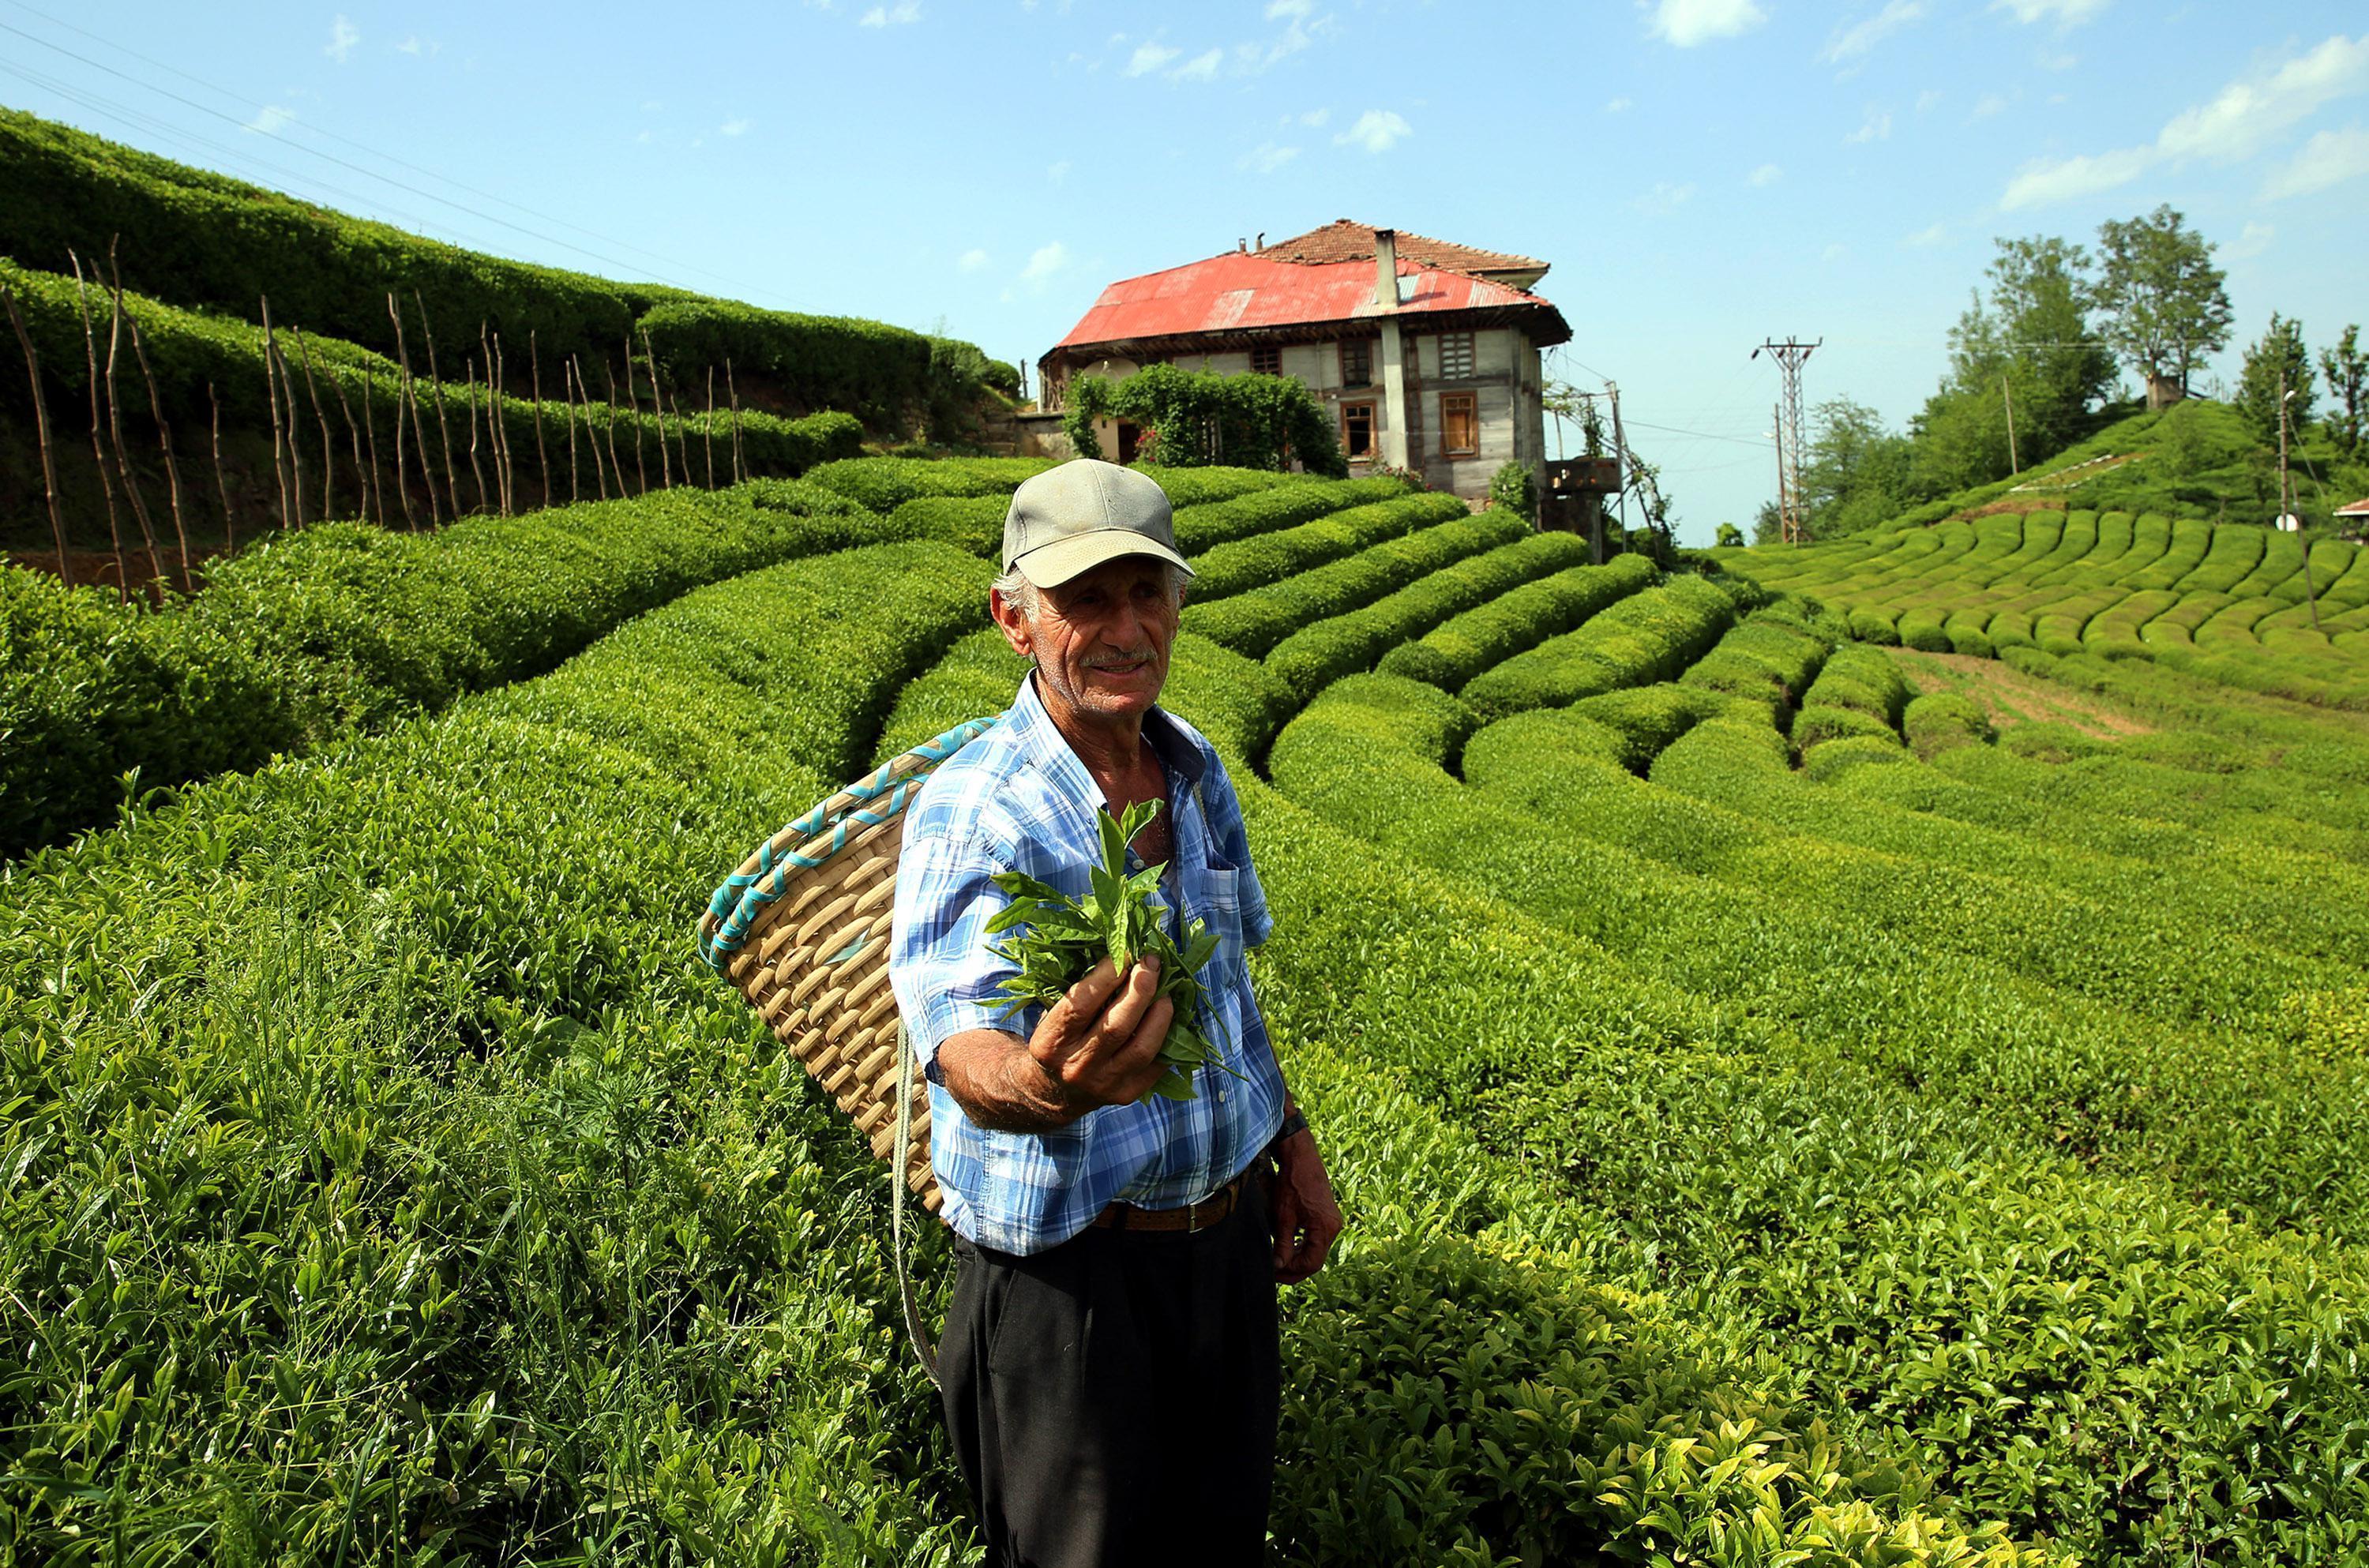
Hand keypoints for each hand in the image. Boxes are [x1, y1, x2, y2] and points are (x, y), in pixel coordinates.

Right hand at [1022, 954, 1174, 1118]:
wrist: (1052, 1092)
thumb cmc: (1056, 1040)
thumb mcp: (1051, 1015)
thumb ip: (1080, 991)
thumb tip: (1122, 955)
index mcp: (1050, 1043)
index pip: (1081, 1005)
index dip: (1107, 976)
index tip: (1125, 952)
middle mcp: (1076, 1066)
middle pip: (1117, 1025)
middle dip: (1141, 988)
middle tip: (1152, 963)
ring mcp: (1104, 1084)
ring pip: (1143, 1047)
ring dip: (1160, 1013)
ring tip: (1166, 990)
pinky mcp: (1126, 1094)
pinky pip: (1157, 1064)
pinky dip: (1168, 1037)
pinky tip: (1168, 1016)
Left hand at [1268, 1129, 1342, 1285]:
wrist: (1301, 1157)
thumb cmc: (1292, 1183)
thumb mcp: (1283, 1217)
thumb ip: (1283, 1245)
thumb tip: (1279, 1267)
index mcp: (1326, 1228)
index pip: (1312, 1263)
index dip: (1292, 1272)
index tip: (1274, 1274)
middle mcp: (1333, 1227)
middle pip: (1315, 1260)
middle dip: (1295, 1269)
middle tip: (1274, 1273)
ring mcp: (1332, 1222)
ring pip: (1316, 1251)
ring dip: (1298, 1259)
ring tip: (1279, 1262)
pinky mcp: (1327, 1217)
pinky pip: (1316, 1240)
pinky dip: (1303, 1247)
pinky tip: (1289, 1248)